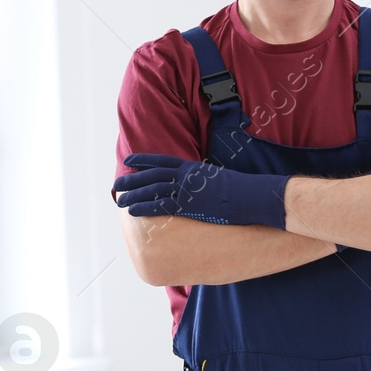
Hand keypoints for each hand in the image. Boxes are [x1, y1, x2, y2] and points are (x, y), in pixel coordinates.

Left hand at [112, 153, 291, 227]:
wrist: (252, 195)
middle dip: (133, 179)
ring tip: (120, 199)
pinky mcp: (188, 205)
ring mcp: (186, 190)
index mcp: (192, 167)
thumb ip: (204, 179)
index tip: (130, 160)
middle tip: (118, 183)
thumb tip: (199, 185)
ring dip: (133, 194)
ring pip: (152, 190)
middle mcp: (185, 176)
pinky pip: (160, 206)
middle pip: (152, 175)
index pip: (162, 161)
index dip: (144, 160)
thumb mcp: (218, 178)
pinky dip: (143, 207)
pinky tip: (132, 210)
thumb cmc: (241, 189)